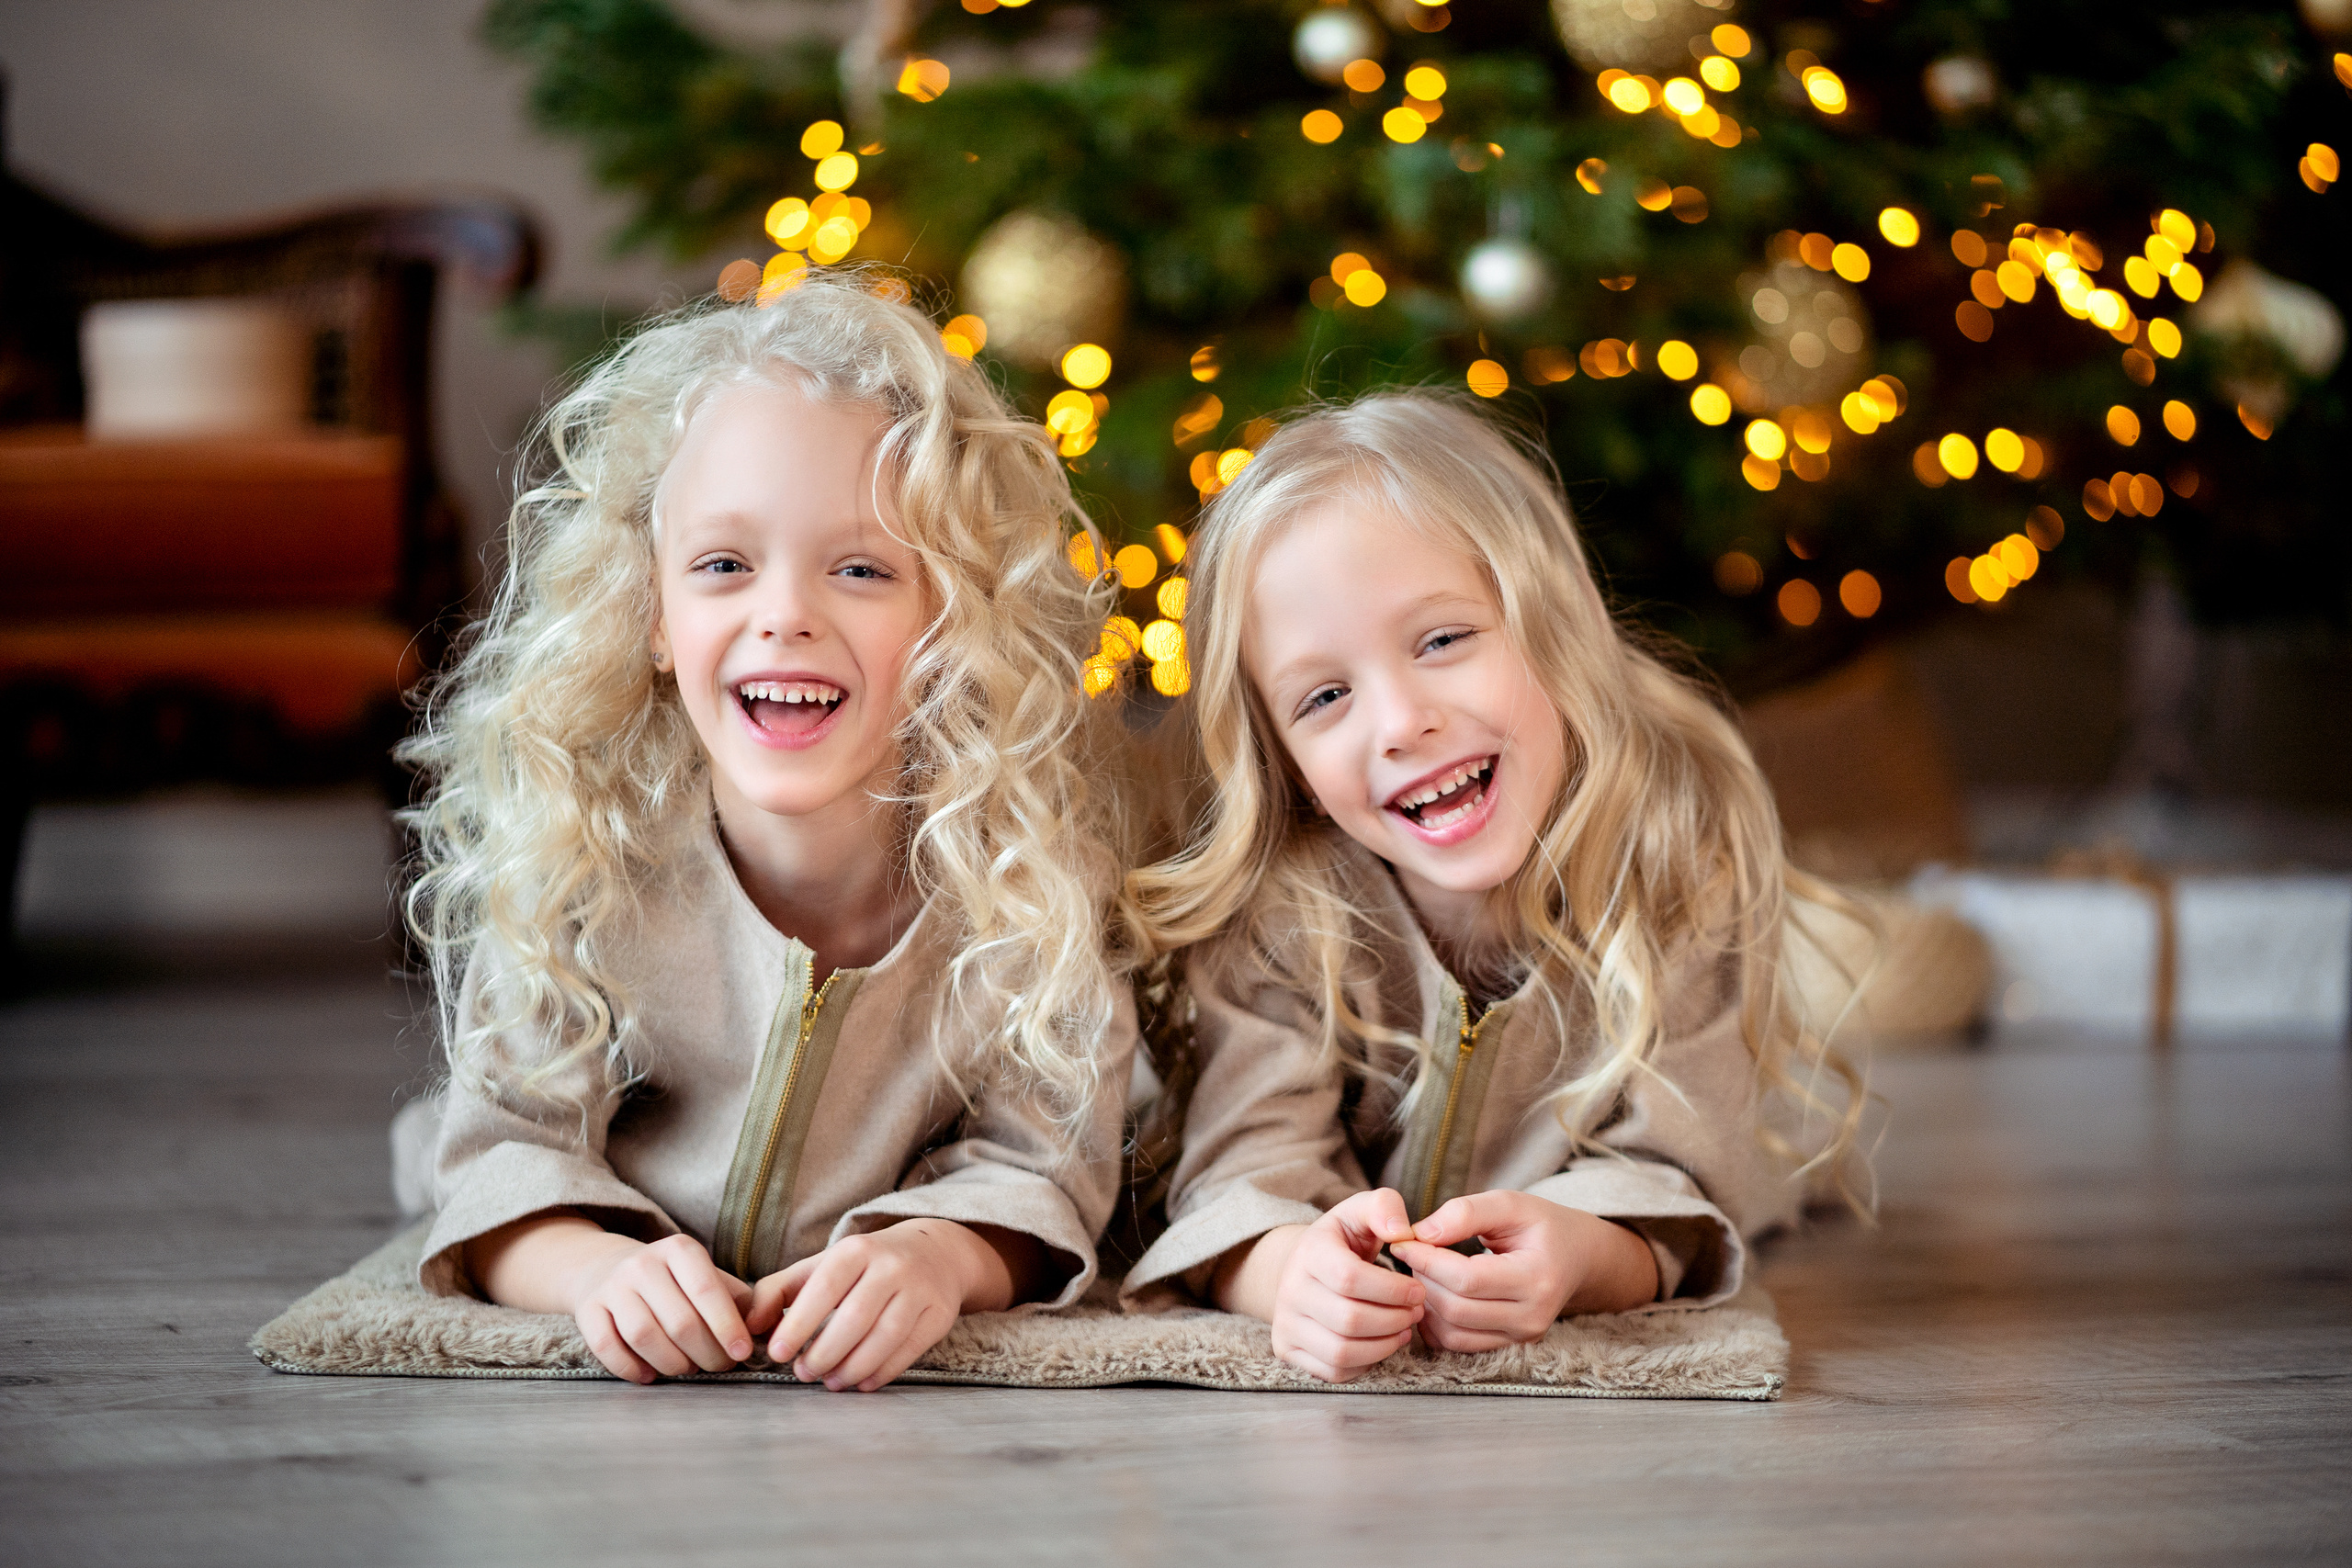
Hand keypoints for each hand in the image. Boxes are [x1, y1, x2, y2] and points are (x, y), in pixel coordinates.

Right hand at [466, 1214, 757, 1383]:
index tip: (741, 1353)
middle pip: (679, 1321)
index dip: (727, 1326)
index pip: (708, 1290)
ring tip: (687, 1369)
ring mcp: (612, 1286)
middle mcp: (643, 1263)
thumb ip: (738, 1299)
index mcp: (679, 1249)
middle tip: (718, 1366)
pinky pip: (607, 1347)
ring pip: (643, 1335)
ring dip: (671, 1363)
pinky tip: (651, 1375)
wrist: (606, 1268)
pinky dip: (631, 1368)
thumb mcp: (705, 1276)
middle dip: (705, 1353)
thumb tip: (767, 1329)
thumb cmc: (674, 1282)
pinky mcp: (587, 1309)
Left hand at [746, 1219, 1016, 1391]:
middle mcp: (891, 1266)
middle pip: (855, 1318)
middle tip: (803, 1374)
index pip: (824, 1289)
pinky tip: (861, 1383)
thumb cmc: (864, 1266)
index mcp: (856, 1250)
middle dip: (824, 1353)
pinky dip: (882, 1372)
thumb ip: (778, 1290)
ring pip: (884, 1337)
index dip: (798, 1324)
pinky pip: (909, 1350)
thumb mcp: (822, 1265)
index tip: (777, 1354)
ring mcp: (920, 1290)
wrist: (934, 1253)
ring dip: (852, 1367)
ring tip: (830, 1382)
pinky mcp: (939, 1314)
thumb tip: (747, 1326)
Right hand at [1217, 1189, 1426, 1383]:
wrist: (1304, 1267)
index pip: (1349, 1278)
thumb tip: (1401, 1232)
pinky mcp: (1288, 1349)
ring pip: (1341, 1352)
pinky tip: (1381, 1343)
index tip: (1418, 1289)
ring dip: (1384, 1345)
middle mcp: (1289, 1290)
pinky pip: (1333, 1371)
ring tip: (1404, 1328)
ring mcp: (1285, 1323)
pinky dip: (1365, 1364)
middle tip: (1416, 1311)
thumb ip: (1385, 1207)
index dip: (1392, 1289)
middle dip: (1394, 1319)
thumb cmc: (1342, 1240)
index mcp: (1308, 1252)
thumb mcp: (1361, 1211)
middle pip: (1349, 1320)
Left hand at [1388, 1190, 1658, 1351]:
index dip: (1428, 1261)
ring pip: (1452, 1333)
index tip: (1403, 1241)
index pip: (1468, 1280)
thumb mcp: (1510, 1203)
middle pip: (1456, 1309)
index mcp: (1537, 1278)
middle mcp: (1532, 1317)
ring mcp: (1521, 1336)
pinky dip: (1435, 1322)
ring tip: (1421, 1272)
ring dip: (1425, 1303)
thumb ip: (1466, 1212)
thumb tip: (1421, 1233)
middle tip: (1410, 1254)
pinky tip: (1432, 1294)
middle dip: (1423, 1280)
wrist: (1576, 1257)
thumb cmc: (1541, 1226)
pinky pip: (1457, 1344)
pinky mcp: (1508, 1345)